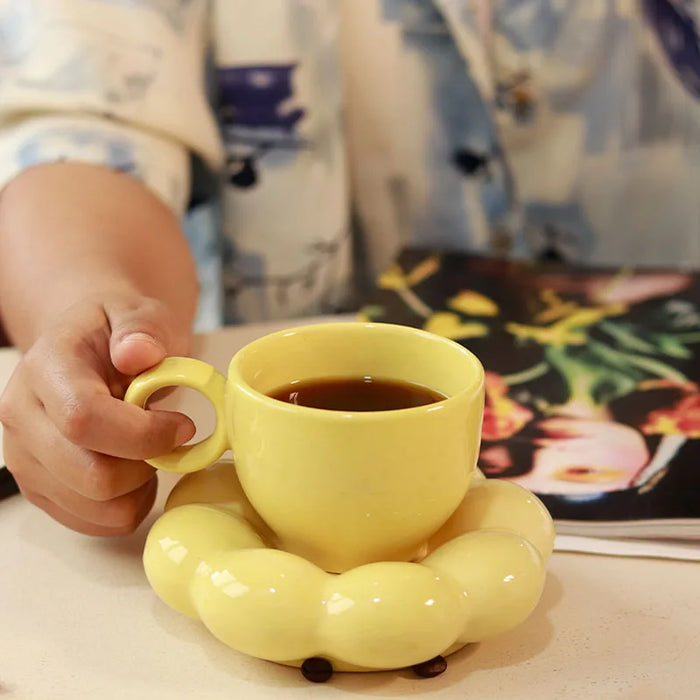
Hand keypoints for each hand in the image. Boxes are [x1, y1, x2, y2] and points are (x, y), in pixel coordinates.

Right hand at [0, 293, 194, 534]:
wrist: (86, 348)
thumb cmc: (118, 332)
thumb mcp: (139, 313)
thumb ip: (143, 328)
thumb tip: (138, 352)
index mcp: (46, 368)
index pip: (84, 419)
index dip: (144, 434)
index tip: (183, 426)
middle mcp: (22, 417)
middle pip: (90, 475)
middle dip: (147, 464)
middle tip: (169, 438)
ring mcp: (25, 458)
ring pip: (95, 507)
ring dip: (140, 487)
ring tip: (149, 450)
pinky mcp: (39, 488)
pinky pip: (94, 522)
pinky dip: (128, 505)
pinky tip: (135, 470)